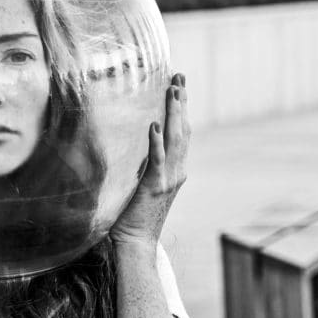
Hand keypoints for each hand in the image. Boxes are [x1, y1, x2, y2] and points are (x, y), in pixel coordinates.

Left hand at [110, 73, 189, 247]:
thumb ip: (145, 164)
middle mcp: (176, 171)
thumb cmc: (133, 214)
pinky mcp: (154, 187)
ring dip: (174, 113)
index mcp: (175, 170)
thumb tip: (138, 146)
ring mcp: (168, 179)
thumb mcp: (142, 183)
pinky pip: (156, 160)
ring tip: (173, 90)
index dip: (181, 108)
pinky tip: (155, 125)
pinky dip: (157, 142)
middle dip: (181, 102)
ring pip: (176, 140)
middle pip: (183, 130)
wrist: (135, 241)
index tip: (179, 85)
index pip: (182, 133)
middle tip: (179, 76)